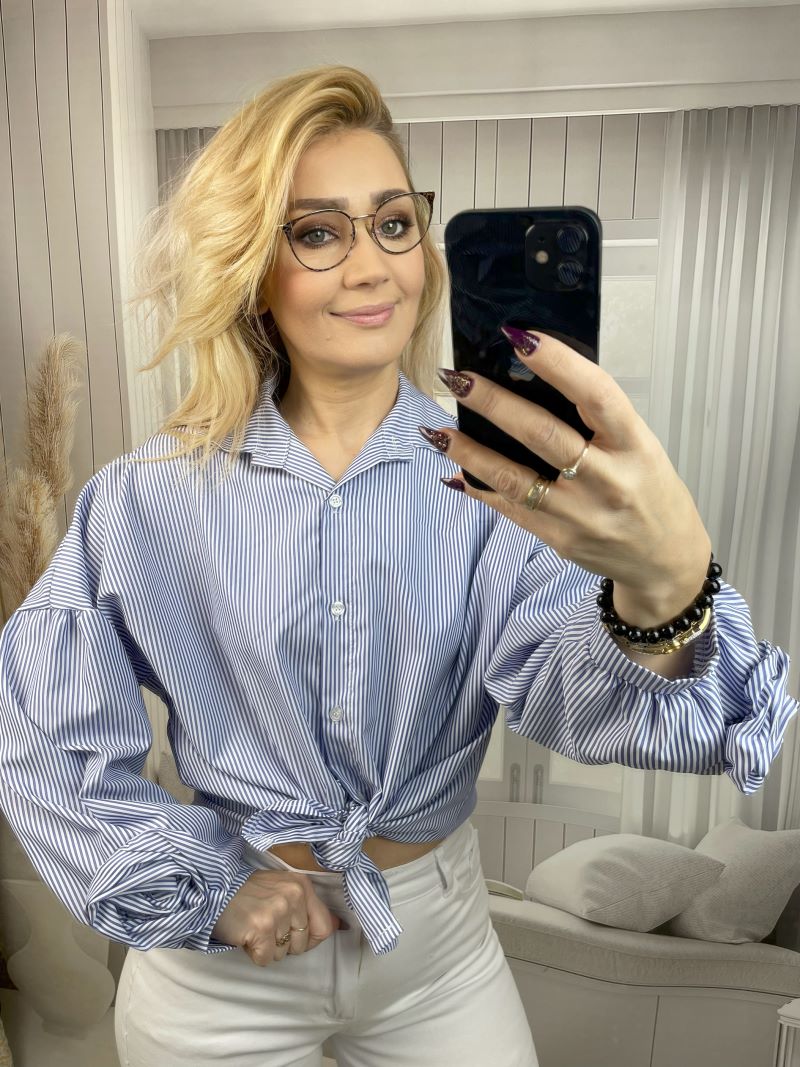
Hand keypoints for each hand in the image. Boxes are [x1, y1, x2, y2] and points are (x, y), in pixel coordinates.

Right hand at [211, 869, 345, 966]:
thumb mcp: (281, 888)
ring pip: (283, 953)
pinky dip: (254, 953)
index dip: (309, 939)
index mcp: (301, 886)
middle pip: (302, 944)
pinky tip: (245, 935)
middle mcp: (293, 896)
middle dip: (283, 943)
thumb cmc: (246, 892)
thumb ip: (306, 905)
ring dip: (267, 947)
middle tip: (264, 926)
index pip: (323, 927)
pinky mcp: (261, 929)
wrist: (212, 889)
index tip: (292, 935)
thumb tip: (338, 925)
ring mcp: (278, 912)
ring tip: (253, 927)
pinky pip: (266, 959)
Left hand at [432, 329, 711, 626]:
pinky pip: (509, 508)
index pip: (596, 395)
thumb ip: (596, 420)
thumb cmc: (649, 490)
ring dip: (470, 452)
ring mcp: (581, 514)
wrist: (664, 558)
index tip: (519, 337)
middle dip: (494, 404)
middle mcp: (609, 480)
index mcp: (635, 446)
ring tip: (437, 432)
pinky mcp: (559, 539)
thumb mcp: (639, 447)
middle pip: (543, 434)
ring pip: (515, 478)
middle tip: (458, 379)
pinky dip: (478, 487)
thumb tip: (532, 381)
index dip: (557, 363)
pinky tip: (454, 470)